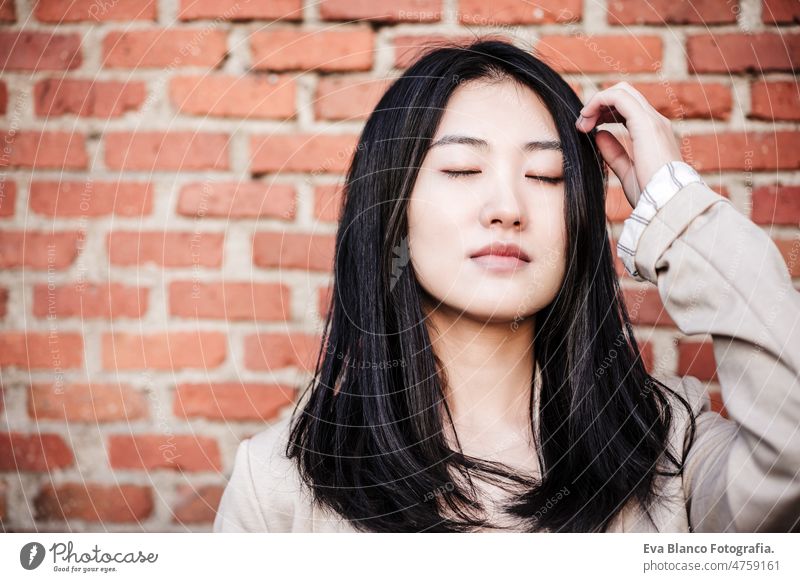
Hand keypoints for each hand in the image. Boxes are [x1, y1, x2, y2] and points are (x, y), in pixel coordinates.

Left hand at [574, 82, 683, 207]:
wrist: (667, 202)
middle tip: (582, 125)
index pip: (627, 108)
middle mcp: (655, 122)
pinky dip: (598, 102)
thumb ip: (614, 153)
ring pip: (621, 91)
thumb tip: (600, 135)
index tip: (586, 129)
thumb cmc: (651, 194)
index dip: (604, 113)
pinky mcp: (645, 123)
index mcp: (653, 133)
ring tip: (582, 123)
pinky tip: (587, 118)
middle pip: (624, 94)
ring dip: (596, 103)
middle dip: (599, 104)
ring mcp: (652, 120)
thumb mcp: (627, 172)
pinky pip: (618, 98)